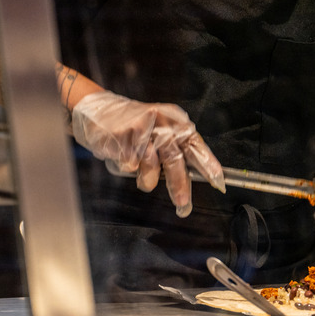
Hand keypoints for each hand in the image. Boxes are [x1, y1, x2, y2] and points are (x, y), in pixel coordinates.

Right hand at [71, 91, 224, 216]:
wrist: (97, 110)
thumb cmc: (134, 126)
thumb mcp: (161, 130)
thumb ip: (176, 150)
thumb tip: (196, 176)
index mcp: (175, 120)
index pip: (196, 145)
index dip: (208, 164)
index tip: (218, 181)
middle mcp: (161, 123)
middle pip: (176, 160)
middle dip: (179, 186)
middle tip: (183, 205)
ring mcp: (141, 131)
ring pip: (151, 170)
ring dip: (147, 180)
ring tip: (142, 175)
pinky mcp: (122, 139)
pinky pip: (129, 168)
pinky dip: (126, 168)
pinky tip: (121, 157)